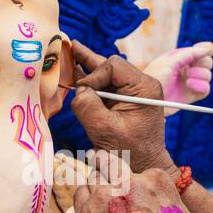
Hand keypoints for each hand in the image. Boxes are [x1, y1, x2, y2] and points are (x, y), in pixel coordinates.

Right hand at [69, 41, 173, 172]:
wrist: (143, 168)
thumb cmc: (129, 153)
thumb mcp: (105, 130)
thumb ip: (88, 106)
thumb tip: (77, 90)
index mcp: (144, 88)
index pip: (114, 66)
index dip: (94, 74)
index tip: (82, 91)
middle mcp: (141, 85)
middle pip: (109, 65)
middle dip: (88, 63)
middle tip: (68, 44)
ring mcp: (133, 93)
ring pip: (106, 74)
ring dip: (87, 68)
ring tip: (71, 50)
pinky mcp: (124, 102)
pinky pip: (105, 87)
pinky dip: (90, 82)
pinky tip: (76, 69)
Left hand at [73, 166, 212, 212]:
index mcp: (158, 181)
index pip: (151, 173)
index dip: (150, 190)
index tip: (151, 212)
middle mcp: (129, 180)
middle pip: (120, 166)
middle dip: (121, 180)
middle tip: (127, 208)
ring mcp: (104, 193)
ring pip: (98, 176)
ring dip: (103, 188)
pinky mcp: (85, 209)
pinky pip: (81, 190)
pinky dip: (87, 199)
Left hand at [143, 42, 212, 114]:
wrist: (148, 100)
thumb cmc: (154, 78)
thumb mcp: (169, 62)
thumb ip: (189, 54)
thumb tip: (207, 48)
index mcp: (181, 57)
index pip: (201, 50)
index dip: (206, 50)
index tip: (204, 52)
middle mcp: (187, 68)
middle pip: (208, 62)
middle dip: (202, 64)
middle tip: (189, 69)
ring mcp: (190, 82)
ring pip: (207, 75)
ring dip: (200, 75)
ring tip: (187, 80)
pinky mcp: (191, 95)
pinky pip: (206, 89)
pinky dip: (201, 86)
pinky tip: (190, 86)